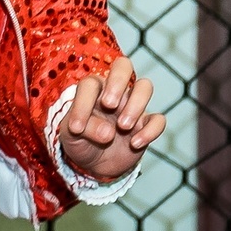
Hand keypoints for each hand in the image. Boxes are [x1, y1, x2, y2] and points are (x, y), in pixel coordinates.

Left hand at [58, 56, 163, 182]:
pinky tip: (134, 143)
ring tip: (123, 126)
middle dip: (117, 82)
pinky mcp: (146, 124)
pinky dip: (150, 131)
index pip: (90, 84)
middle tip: (109, 105)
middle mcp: (115, 92)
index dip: (83, 103)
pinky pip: (158, 120)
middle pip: (123, 66)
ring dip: (136, 104)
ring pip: (145, 87)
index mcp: (93, 90)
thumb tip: (109, 132)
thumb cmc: (80, 141)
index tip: (76, 128)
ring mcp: (132, 106)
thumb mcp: (72, 136)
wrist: (93, 164)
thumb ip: (85, 128)